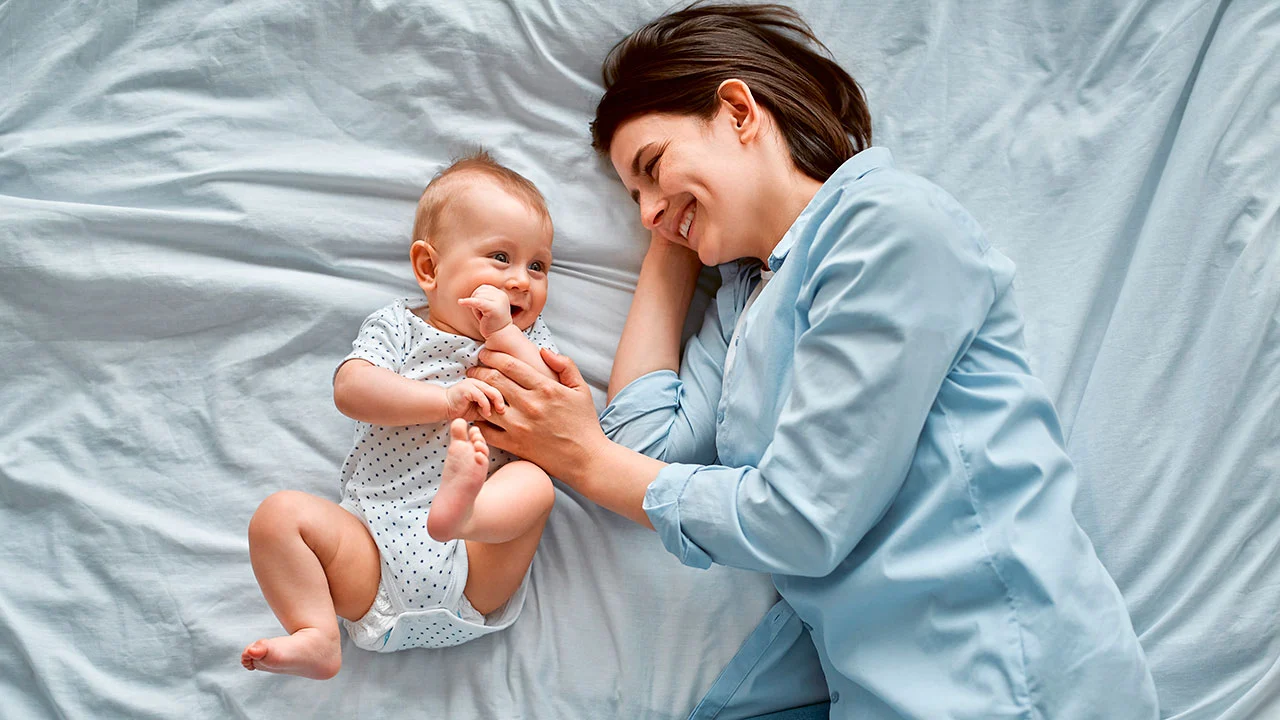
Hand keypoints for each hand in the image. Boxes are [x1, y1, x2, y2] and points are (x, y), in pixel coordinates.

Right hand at [444, 378, 505, 421]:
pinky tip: (486, 413)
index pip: (504, 384)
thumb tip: (509, 415)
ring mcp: (474, 383)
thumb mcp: (482, 409)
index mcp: (486, 382)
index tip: (515, 408)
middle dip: (506, 398)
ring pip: (492, 390)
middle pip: (501, 384)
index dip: (511, 395)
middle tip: (506, 410)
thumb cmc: (463, 409)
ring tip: (498, 412)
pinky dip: (486, 405)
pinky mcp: (467, 388)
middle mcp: (481, 380)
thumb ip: (493, 408)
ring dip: (497, 402)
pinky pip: (481, 396)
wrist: (444, 406)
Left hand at [457, 284, 511, 337]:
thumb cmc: (493, 322)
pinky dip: (468, 302)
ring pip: (477, 298)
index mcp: (500, 294)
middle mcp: (501, 295)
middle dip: (476, 304)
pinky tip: (460, 302)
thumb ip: (484, 298)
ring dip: (476, 309)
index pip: (482, 288)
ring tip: (484, 317)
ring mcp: (498, 301)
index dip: (478, 298)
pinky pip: (478, 302)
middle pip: (478, 292)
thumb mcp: (490, 306)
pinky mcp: (493, 308)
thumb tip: (474, 293)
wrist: (500, 335)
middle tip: (484, 316)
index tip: (483, 309)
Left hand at [465, 347, 606, 482]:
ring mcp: (519, 426)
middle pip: (493, 380)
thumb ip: (565, 365)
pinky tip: (479, 415)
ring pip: (486, 403)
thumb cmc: (583, 423)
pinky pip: (486, 430)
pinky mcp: (514, 445)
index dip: (492, 356)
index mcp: (545, 388)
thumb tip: (543, 351)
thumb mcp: (581, 390)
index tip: (485, 354)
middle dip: (479, 371)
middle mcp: (530, 405)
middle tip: (474, 369)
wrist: (585, 459)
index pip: (510, 365)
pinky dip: (479, 421)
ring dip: (477, 394)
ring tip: (474, 390)